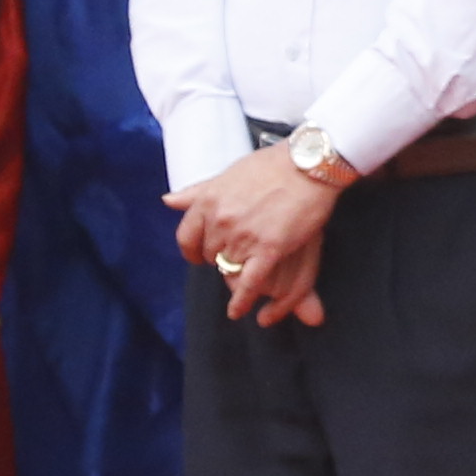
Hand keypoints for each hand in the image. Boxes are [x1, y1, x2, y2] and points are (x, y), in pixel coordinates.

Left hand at [176, 149, 346, 327]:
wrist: (308, 164)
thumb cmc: (272, 165)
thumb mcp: (227, 174)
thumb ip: (197, 192)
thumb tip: (168, 201)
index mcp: (207, 201)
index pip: (187, 238)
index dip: (193, 251)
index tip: (199, 257)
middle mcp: (220, 221)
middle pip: (210, 255)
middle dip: (221, 257)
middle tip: (238, 254)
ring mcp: (243, 237)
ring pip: (229, 269)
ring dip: (236, 273)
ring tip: (247, 271)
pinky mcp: (268, 249)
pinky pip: (248, 284)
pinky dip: (241, 301)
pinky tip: (238, 311)